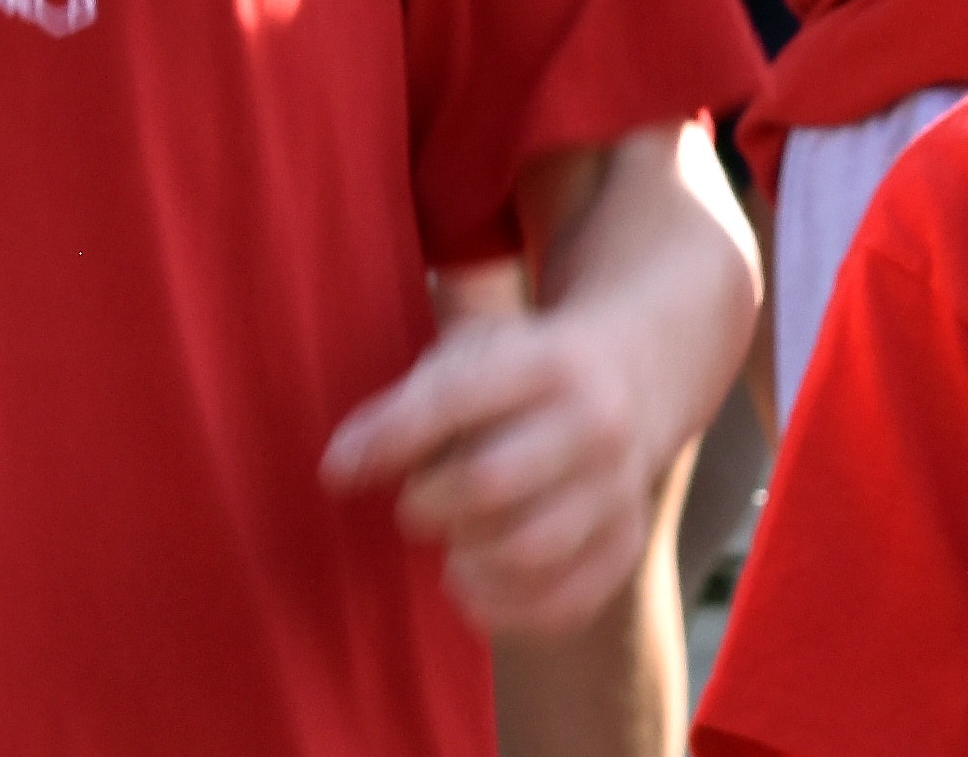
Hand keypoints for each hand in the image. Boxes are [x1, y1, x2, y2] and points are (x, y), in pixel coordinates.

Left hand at [322, 291, 708, 636]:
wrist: (629, 385)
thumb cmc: (513, 378)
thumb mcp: (465, 358)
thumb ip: (399, 406)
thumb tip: (340, 470)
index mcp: (552, 365)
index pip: (456, 402)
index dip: (388, 440)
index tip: (338, 472)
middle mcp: (598, 425)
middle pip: (490, 482)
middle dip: (428, 503)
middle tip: (419, 503)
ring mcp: (620, 488)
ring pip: (529, 549)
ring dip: (467, 561)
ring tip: (455, 548)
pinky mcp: (625, 543)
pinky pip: (564, 601)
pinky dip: (503, 608)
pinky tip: (476, 584)